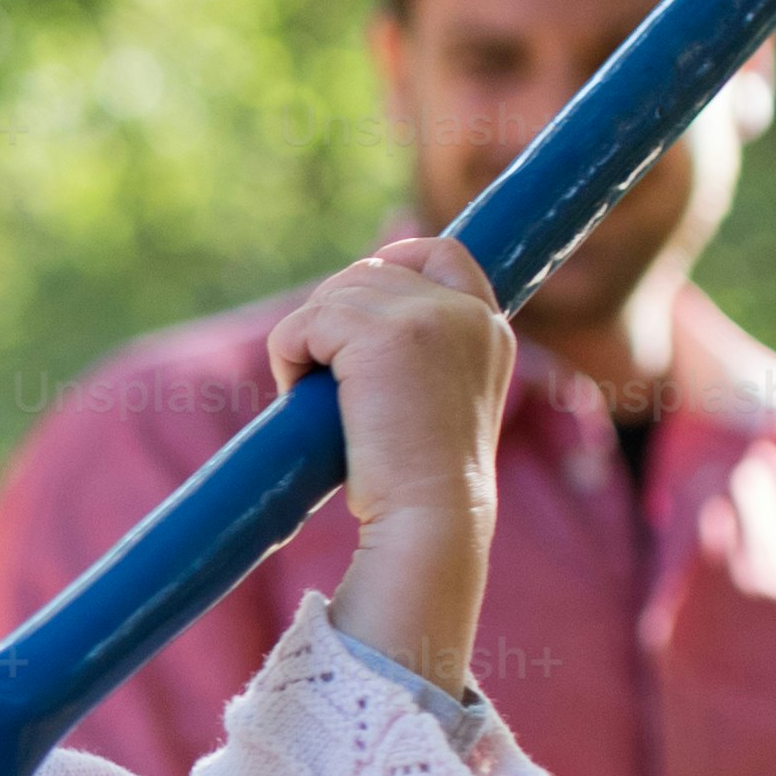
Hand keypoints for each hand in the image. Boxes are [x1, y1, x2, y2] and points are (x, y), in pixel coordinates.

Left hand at [288, 232, 513, 704]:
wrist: (432, 522)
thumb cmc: (421, 487)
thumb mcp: (437, 403)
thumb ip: (419, 354)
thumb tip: (346, 315)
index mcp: (489, 327)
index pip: (440, 253)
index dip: (389, 261)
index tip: (350, 302)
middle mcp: (466, 312)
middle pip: (370, 272)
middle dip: (330, 314)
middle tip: (318, 376)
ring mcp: (428, 318)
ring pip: (333, 295)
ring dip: (304, 338)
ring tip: (308, 393)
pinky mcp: (383, 336)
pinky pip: (306, 321)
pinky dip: (286, 351)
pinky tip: (295, 392)